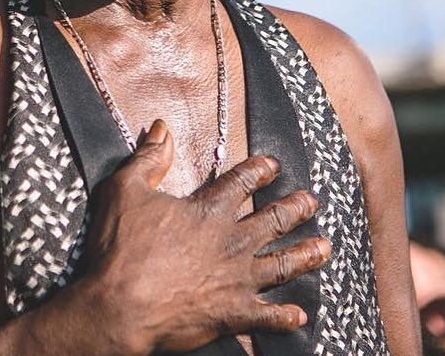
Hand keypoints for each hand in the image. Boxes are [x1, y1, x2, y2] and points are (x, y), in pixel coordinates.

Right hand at [85, 120, 330, 354]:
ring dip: (305, 255)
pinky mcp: (231, 314)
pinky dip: (285, 317)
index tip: (274, 164)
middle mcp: (231, 242)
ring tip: (325, 247)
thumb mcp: (126, 189)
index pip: (243, 181)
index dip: (261, 169)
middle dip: (296, 208)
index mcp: (210, 210)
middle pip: (274, 220)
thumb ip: (149, 157)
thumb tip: (161, 127)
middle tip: (313, 201)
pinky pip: (268, 317)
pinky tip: (301, 316)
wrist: (119, 305)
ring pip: (282, 265)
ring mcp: (236, 280)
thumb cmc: (121, 247)